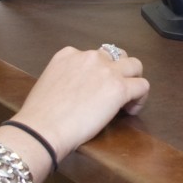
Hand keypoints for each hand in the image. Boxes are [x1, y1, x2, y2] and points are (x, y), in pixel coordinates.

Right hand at [10, 45, 148, 162]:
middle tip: (116, 90)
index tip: (97, 88)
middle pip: (117, 56)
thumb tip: (75, 90)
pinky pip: (142, 86)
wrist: (42, 128)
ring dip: (134, 80)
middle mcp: (88, 57)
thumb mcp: (49, 83)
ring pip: (135, 65)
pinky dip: (140, 98)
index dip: (100, 72)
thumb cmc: (40, 115)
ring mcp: (106, 70)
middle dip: (120, 71)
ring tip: (128, 99)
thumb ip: (65, 79)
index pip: (94, 55)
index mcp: (68, 54)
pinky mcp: (119, 87)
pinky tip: (130, 110)